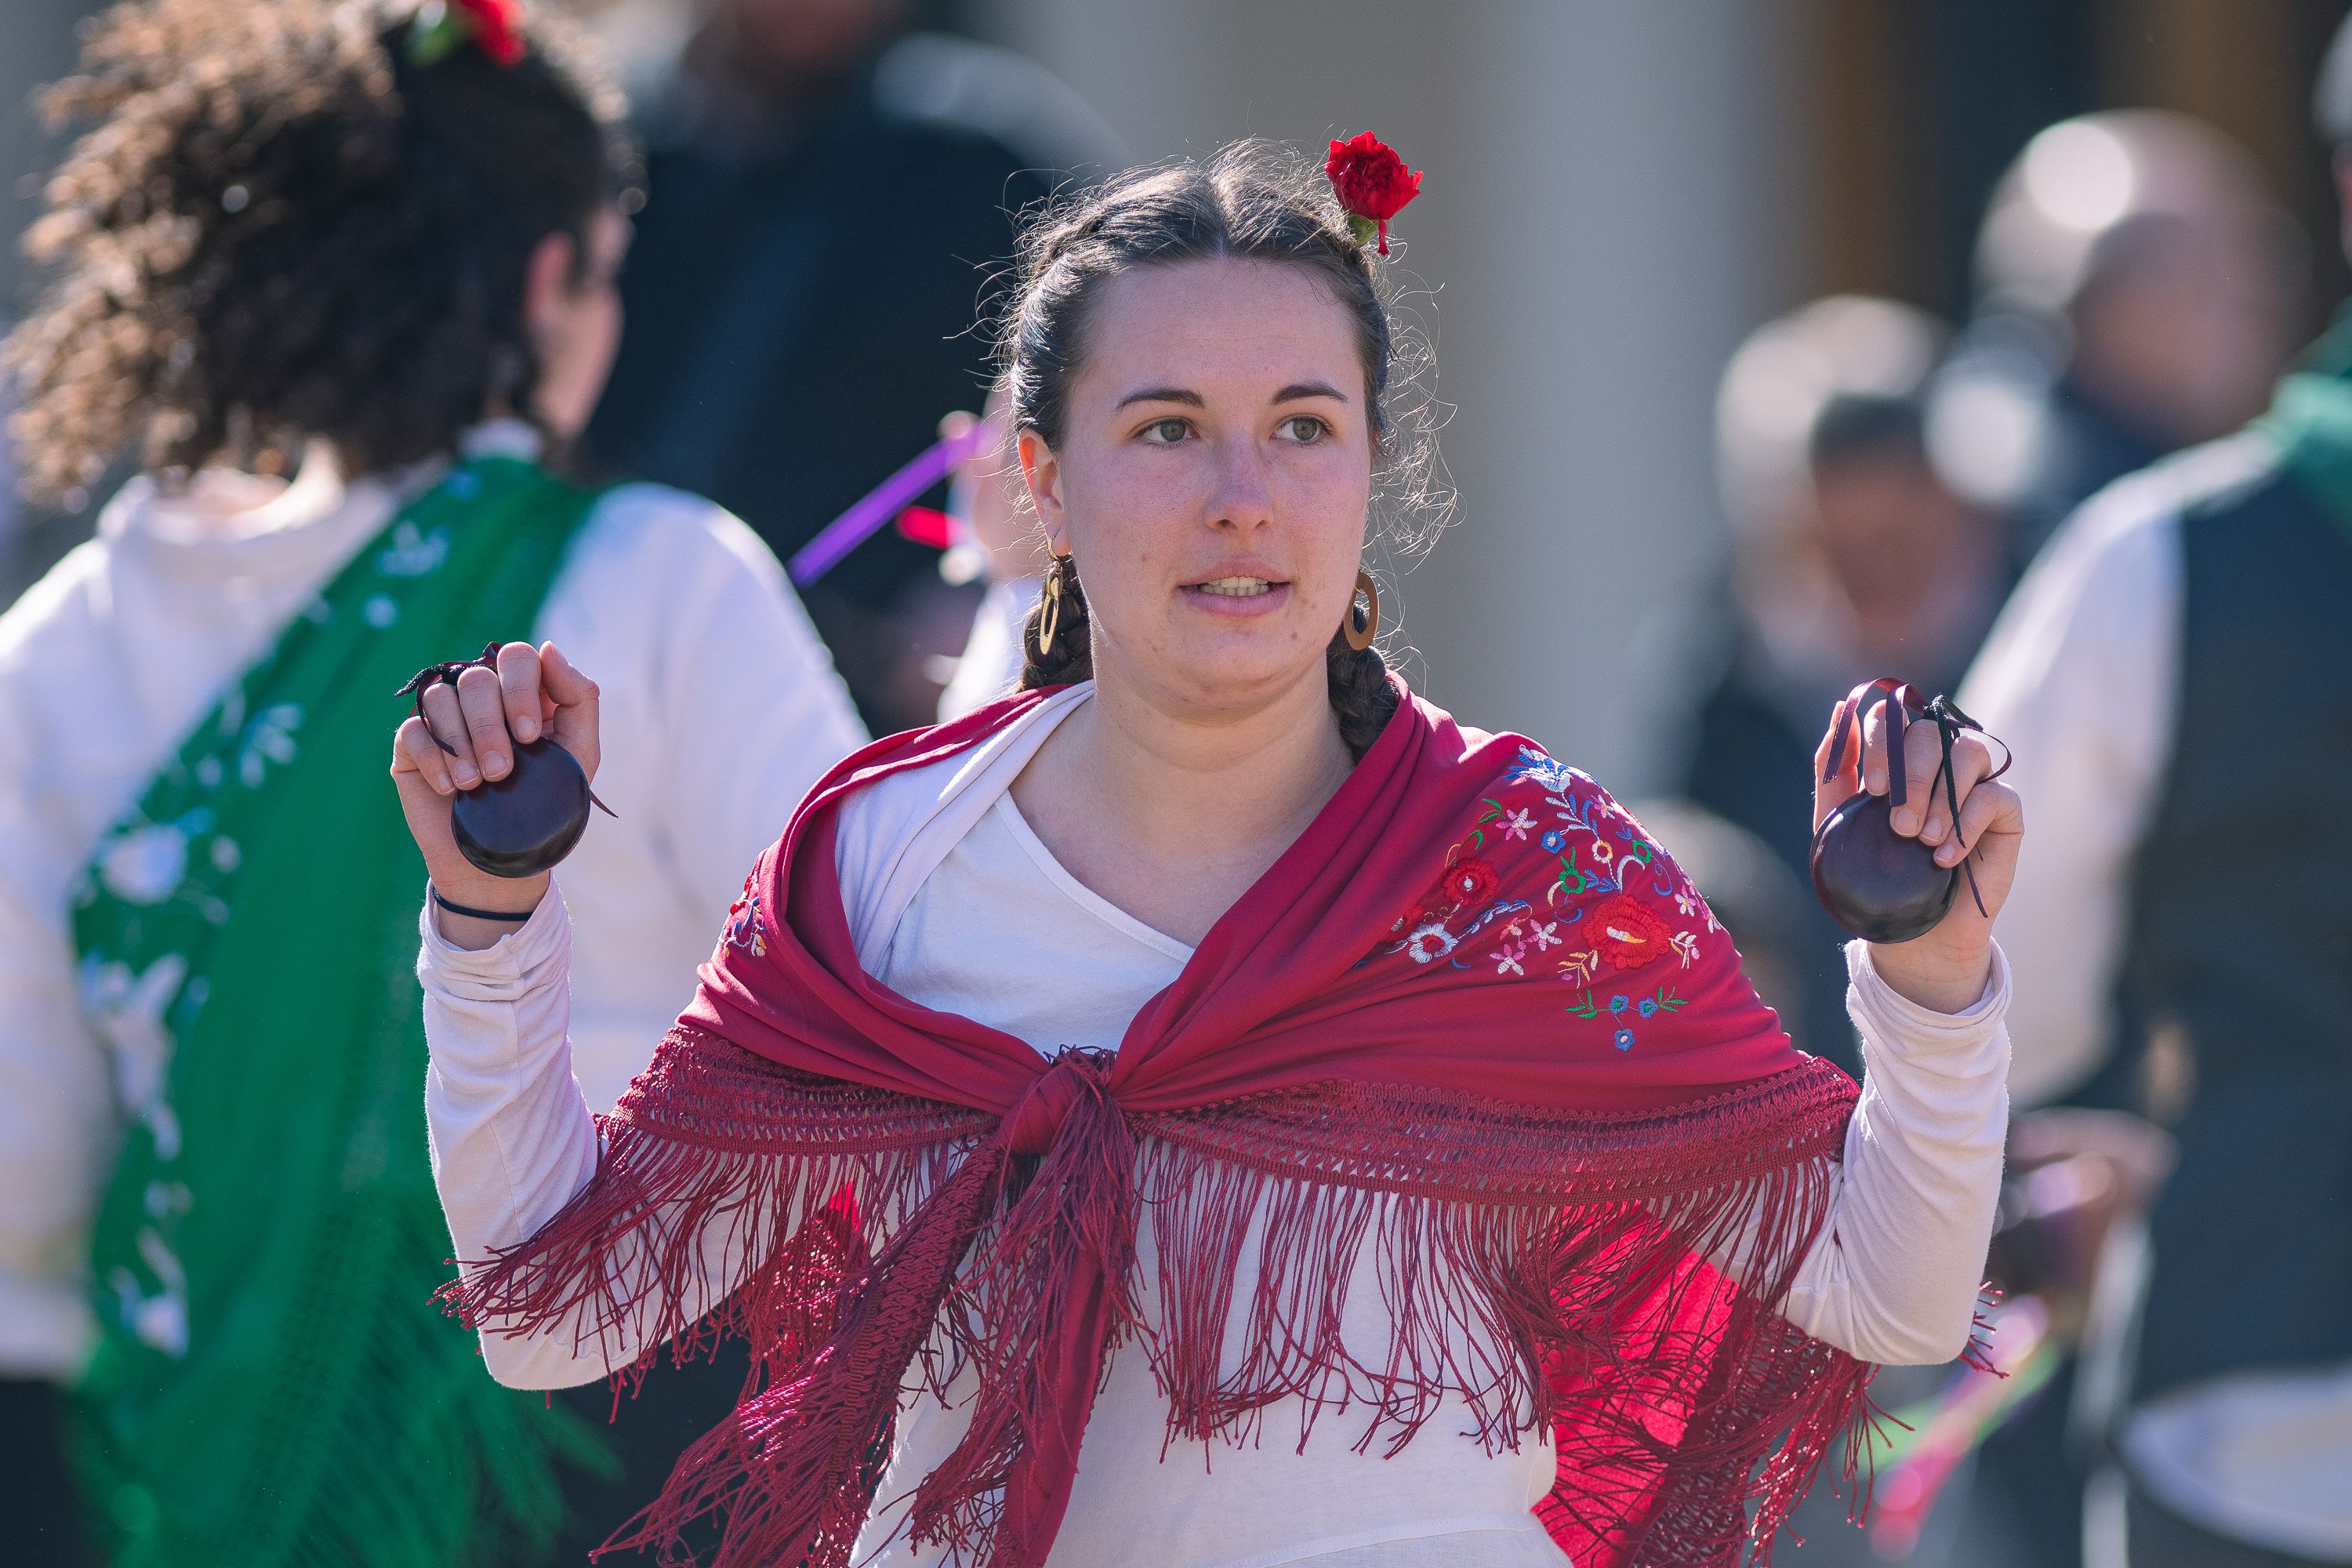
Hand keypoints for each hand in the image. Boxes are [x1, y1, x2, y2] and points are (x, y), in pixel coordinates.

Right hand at [390, 641, 599, 947]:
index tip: (530, 736)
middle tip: (502, 772)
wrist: (504, 862)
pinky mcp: (413, 746)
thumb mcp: (579, 754)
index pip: (517, 657)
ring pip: (442, 697)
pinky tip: (452, 788)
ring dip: (463, 744)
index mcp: (524, 693)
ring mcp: (445, 720)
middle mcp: (483, 700)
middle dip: (491, 728)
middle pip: (477, 678)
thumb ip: (578, 698)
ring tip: (477, 784)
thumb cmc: (546, 805)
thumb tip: (547, 648)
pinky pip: (413, 729)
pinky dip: (434, 758)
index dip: (521, 689)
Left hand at [1812, 696, 2023, 1012]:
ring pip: (1969, 751)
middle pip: (1931, 732)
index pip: (1893, 718)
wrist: (1910, 934)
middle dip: (1912, 776)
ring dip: (1941, 797)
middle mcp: (1938, 761)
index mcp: (1896, 757)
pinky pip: (1996, 795)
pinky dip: (1967, 823)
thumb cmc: (1874, 874)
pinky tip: (1945, 858)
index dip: (1883, 744)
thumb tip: (1839, 712)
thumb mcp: (1838, 823)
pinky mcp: (2004, 813)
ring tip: (1921, 840)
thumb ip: (1834, 771)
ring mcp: (1974, 783)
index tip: (1874, 789)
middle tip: (1898, 826)